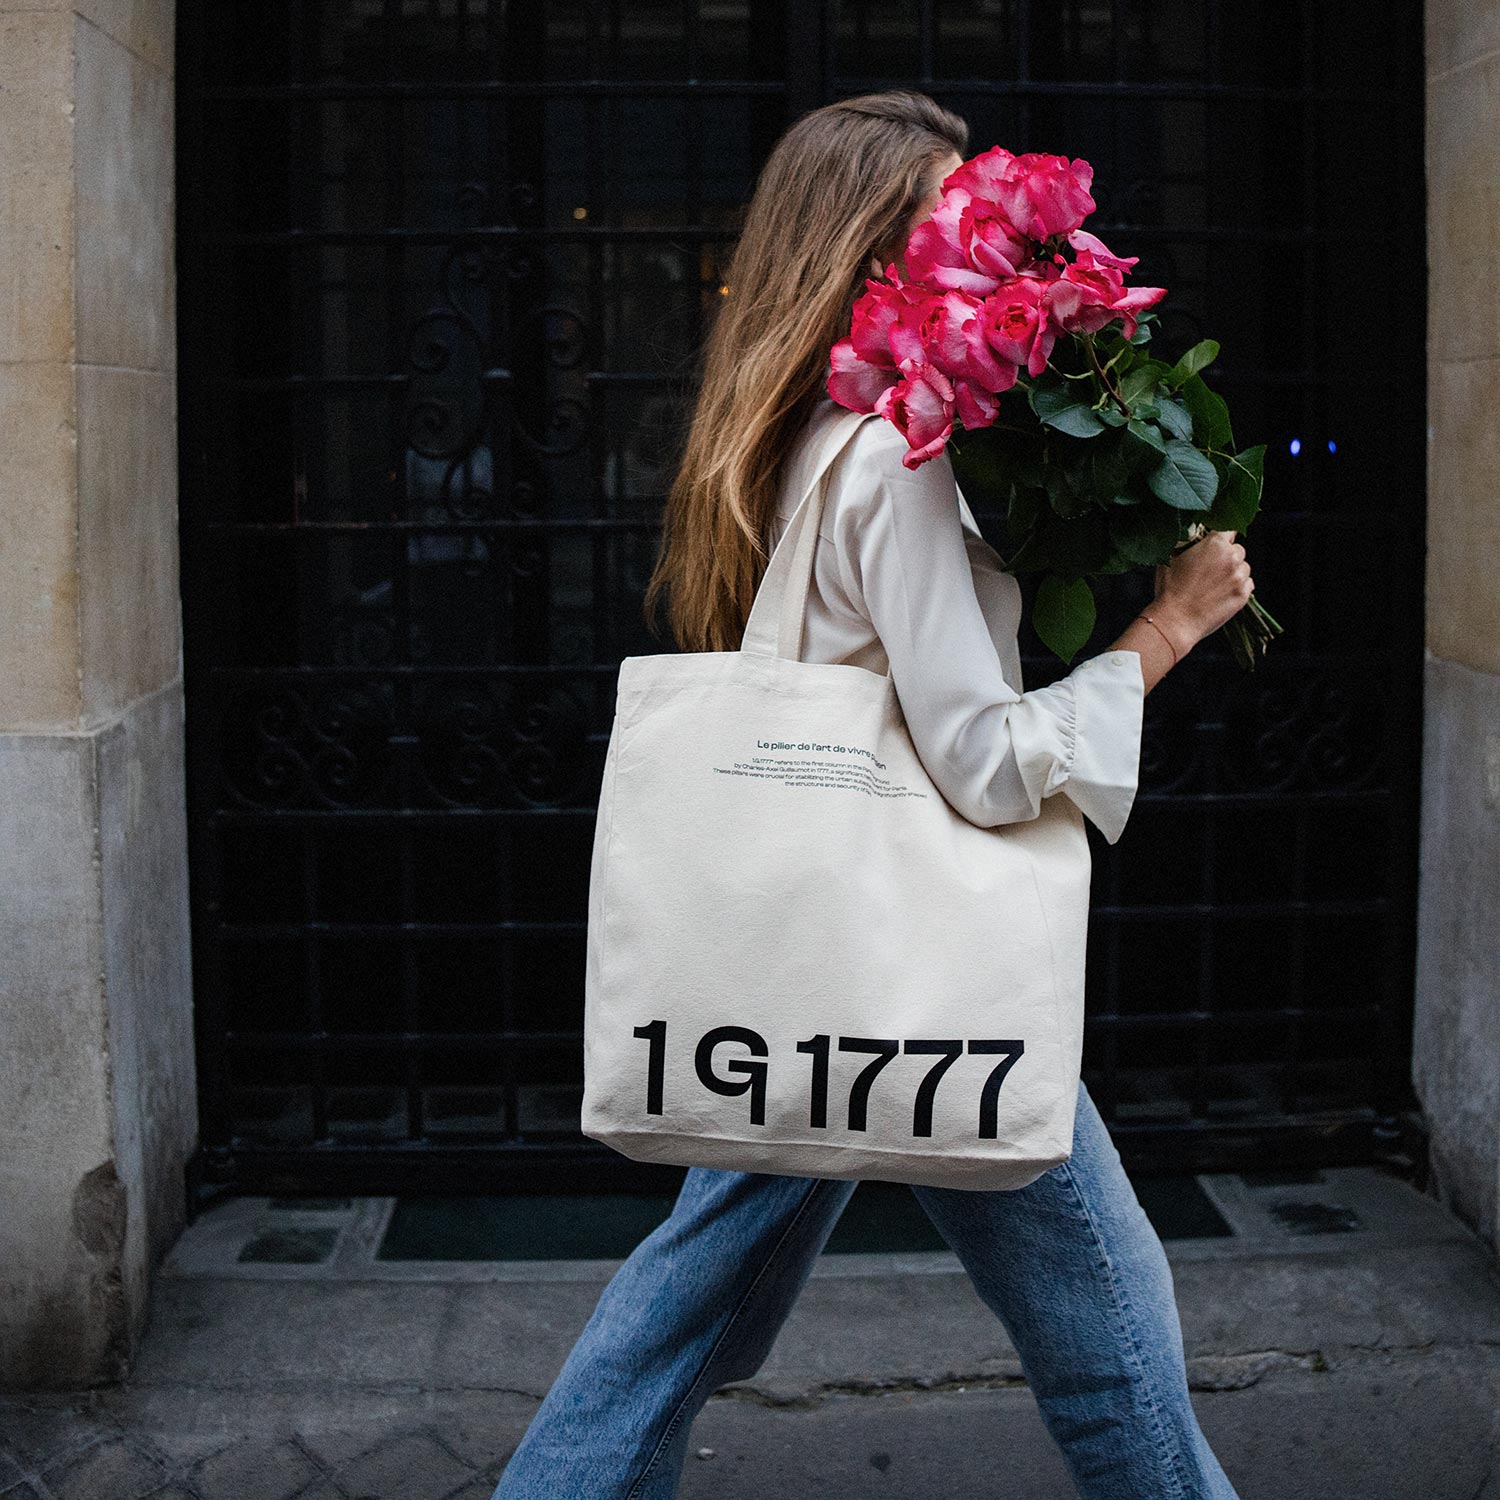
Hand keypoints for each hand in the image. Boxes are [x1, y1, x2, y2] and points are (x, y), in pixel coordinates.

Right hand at [1152, 530, 1253, 646]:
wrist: (1175, 621)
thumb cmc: (1170, 590)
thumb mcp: (1170, 558)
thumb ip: (1185, 543)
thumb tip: (1189, 537)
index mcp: (1215, 544)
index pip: (1228, 530)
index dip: (1220, 538)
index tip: (1214, 545)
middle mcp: (1232, 557)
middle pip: (1238, 549)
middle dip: (1226, 556)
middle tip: (1210, 569)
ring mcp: (1240, 577)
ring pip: (1244, 567)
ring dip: (1233, 572)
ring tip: (1214, 584)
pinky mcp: (1243, 595)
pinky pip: (1248, 584)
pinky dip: (1238, 587)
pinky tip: (1221, 593)